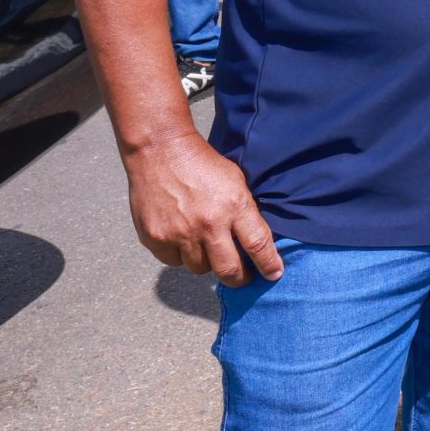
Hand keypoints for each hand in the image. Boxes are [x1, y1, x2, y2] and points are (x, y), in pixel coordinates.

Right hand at [122, 128, 283, 287]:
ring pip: (200, 269)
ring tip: (208, 247)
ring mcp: (179, 234)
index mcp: (234, 206)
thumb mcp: (236, 181)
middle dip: (240, 278)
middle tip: (243, 277)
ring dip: (207, 263)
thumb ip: (245, 210)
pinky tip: (183, 239)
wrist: (161, 151)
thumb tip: (256, 241)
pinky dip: (180, 255)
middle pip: (229, 269)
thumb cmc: (204, 164)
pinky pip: (174, 261)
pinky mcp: (156, 238)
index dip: (269, 264)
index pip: (258, 245)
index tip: (274, 275)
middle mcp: (208, 224)